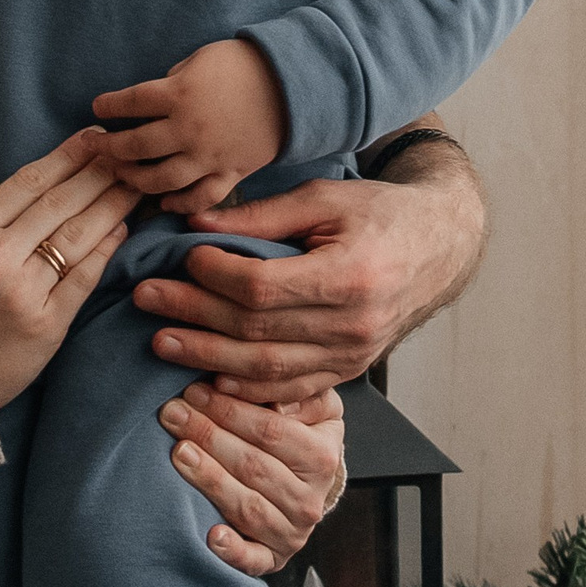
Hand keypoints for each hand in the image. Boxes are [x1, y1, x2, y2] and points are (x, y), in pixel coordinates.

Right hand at [0, 131, 137, 409]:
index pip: (29, 181)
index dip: (67, 155)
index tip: (93, 137)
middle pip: (62, 201)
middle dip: (100, 171)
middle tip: (128, 151)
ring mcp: (26, 291)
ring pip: (80, 234)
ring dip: (113, 203)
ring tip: (137, 183)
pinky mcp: (48, 325)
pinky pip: (85, 277)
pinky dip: (107, 249)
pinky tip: (123, 227)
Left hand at [88, 37, 287, 216]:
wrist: (293, 83)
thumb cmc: (242, 64)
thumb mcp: (198, 60)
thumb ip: (171, 82)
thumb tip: (150, 104)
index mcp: (179, 94)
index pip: (129, 103)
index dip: (107, 105)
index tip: (97, 108)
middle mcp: (189, 129)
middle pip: (136, 146)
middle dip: (109, 147)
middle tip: (95, 146)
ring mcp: (209, 156)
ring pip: (161, 179)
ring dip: (134, 179)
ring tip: (121, 174)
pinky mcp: (230, 173)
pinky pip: (201, 198)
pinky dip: (180, 205)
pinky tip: (163, 202)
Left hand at [134, 139, 486, 402]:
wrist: (440, 246)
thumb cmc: (381, 213)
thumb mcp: (324, 198)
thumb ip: (260, 216)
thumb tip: (195, 224)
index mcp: (349, 276)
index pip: (262, 288)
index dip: (214, 276)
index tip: (183, 258)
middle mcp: (353, 325)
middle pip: (256, 331)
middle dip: (194, 316)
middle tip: (145, 300)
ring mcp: (353, 355)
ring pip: (268, 369)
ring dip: (208, 357)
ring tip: (162, 342)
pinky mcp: (349, 371)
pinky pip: (291, 388)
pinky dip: (246, 388)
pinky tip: (208, 378)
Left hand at [161, 381, 343, 575]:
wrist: (309, 484)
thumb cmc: (302, 435)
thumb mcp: (314, 407)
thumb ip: (299, 396)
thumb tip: (278, 400)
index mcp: (322, 458)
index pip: (271, 431)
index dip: (230, 409)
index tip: (195, 391)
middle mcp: (310, 499)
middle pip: (253, 466)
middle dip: (208, 435)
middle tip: (173, 413)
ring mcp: (292, 532)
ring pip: (246, 505)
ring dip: (209, 478)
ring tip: (178, 452)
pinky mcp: (274, 558)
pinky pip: (254, 560)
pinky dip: (232, 550)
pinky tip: (211, 535)